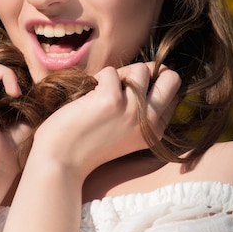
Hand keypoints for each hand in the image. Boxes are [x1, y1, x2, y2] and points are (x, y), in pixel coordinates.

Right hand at [0, 48, 29, 184]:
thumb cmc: (10, 151)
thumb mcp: (24, 119)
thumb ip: (29, 100)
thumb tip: (47, 84)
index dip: (12, 64)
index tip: (30, 83)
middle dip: (6, 59)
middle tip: (24, 78)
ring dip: (9, 66)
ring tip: (20, 90)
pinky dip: (6, 74)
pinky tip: (16, 94)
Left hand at [32, 63, 180, 179]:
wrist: (61, 162)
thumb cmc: (88, 143)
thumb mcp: (127, 131)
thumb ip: (142, 109)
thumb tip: (149, 70)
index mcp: (157, 131)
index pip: (171, 92)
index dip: (149, 85)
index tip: (128, 95)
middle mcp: (151, 122)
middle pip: (171, 77)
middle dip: (147, 71)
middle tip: (123, 85)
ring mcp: (133, 110)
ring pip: (140, 69)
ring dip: (119, 74)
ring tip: (102, 94)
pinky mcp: (111, 100)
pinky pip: (111, 71)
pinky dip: (97, 79)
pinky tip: (87, 100)